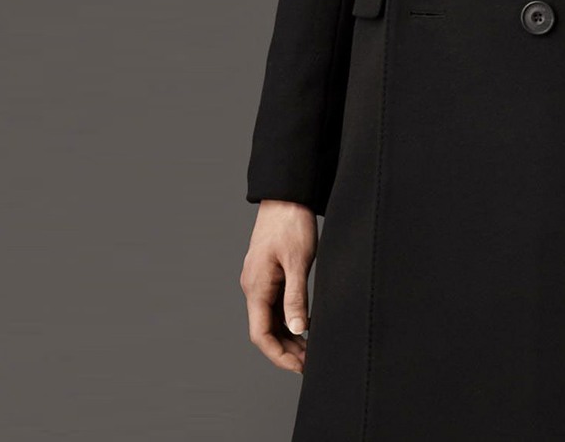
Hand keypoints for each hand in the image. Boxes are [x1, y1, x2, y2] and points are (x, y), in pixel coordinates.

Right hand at [240, 199, 317, 373]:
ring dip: (288, 337)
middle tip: (310, 363)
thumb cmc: (291, 225)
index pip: (261, 334)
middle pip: (265, 330)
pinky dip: (288, 320)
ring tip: (310, 350)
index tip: (299, 367)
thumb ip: (296, 298)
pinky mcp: (269, 275)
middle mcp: (253, 287)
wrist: (286, 197)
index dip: (278, 355)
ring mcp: (260, 282)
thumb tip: (298, 330)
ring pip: (270, 319)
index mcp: (256, 287)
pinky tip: (305, 327)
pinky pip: (274, 306)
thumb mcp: (297, 262)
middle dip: (286, 350)